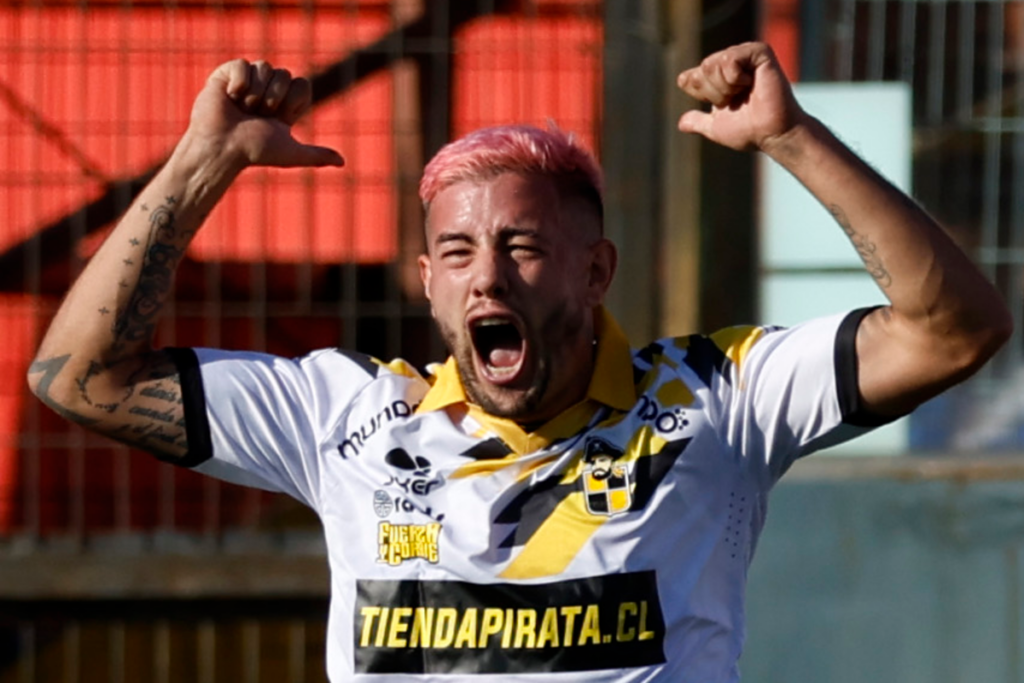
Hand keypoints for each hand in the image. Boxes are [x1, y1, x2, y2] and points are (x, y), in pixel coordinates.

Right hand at [185, 59, 343, 168]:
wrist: (223, 148)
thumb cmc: (254, 152)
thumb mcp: (291, 153)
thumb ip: (317, 155)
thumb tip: (342, 162)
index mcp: (284, 104)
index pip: (302, 84)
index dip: (292, 101)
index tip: (279, 119)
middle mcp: (266, 90)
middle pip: (285, 74)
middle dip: (274, 97)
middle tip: (257, 116)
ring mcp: (247, 80)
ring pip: (265, 66)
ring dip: (256, 93)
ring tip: (242, 109)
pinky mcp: (226, 74)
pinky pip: (243, 64)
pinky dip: (239, 82)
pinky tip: (229, 97)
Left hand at [676, 42, 806, 152]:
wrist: (772, 134)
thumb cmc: (750, 132)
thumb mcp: (716, 128)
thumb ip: (698, 122)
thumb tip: (681, 124)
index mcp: (719, 78)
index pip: (689, 78)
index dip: (700, 94)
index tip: (721, 105)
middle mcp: (731, 63)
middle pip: (701, 69)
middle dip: (714, 92)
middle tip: (736, 100)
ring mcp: (745, 55)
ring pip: (711, 64)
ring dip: (724, 87)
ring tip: (745, 92)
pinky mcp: (759, 52)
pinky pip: (729, 58)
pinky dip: (735, 77)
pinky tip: (751, 83)